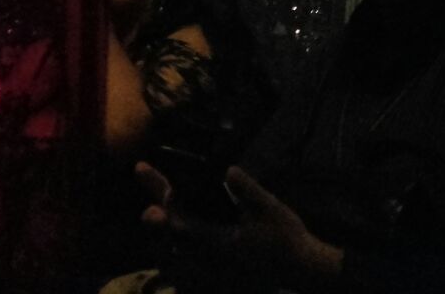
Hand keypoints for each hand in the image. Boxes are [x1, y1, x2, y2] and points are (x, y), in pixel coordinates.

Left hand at [134, 162, 342, 287]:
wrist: (301, 269)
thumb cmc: (286, 239)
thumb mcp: (270, 209)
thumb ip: (247, 190)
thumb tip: (228, 170)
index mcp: (216, 242)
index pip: (177, 219)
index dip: (159, 195)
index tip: (144, 171)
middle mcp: (207, 259)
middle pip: (168, 237)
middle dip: (159, 212)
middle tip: (159, 188)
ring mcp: (210, 270)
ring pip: (173, 254)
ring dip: (166, 231)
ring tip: (163, 211)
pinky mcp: (217, 274)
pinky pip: (186, 264)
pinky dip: (178, 248)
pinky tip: (182, 234)